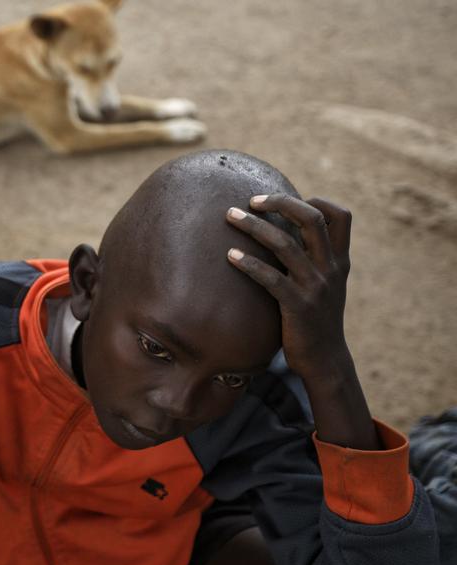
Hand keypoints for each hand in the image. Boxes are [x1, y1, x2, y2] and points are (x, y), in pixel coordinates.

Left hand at [225, 194, 353, 383]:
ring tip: (230, 216)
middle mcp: (331, 269)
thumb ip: (312, 261)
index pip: (341, 216)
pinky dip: (249, 263)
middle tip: (251, 200)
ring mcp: (315, 287)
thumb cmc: (315, 319)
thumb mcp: (323, 285)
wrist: (324, 359)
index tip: (286, 201)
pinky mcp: (298, 306)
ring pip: (286, 244)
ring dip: (255, 226)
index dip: (316, 200)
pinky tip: (230, 256)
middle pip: (312, 219)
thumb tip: (283, 235)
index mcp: (339, 261)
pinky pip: (271, 278)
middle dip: (281, 202)